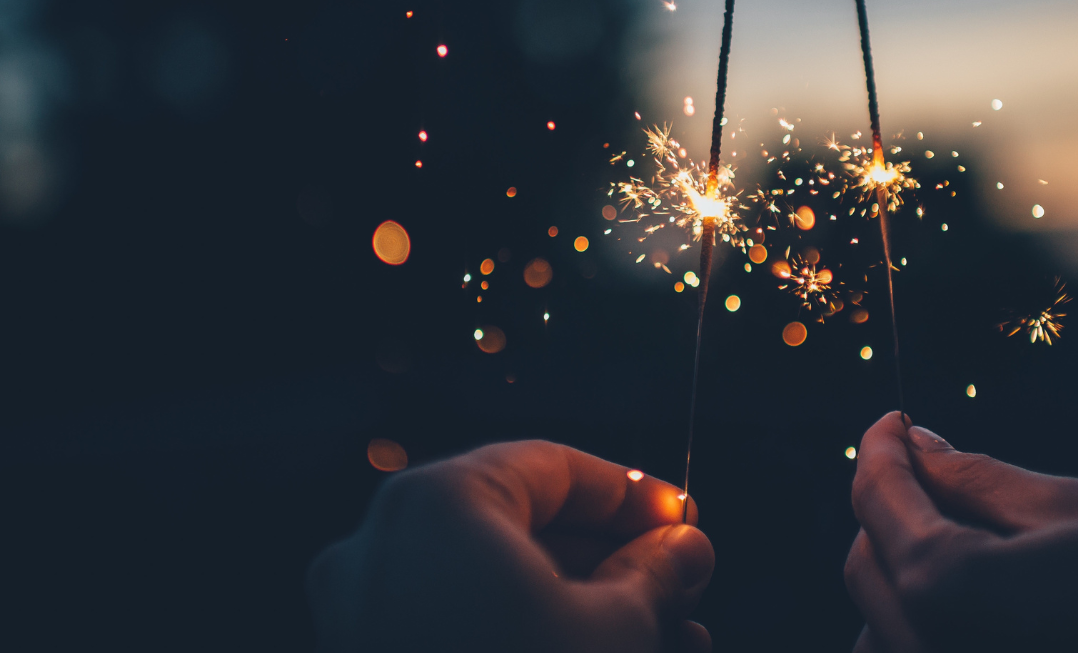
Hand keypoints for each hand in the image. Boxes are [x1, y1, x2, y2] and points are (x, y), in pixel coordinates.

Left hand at [308, 440, 713, 651]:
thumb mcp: (614, 629)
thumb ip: (655, 573)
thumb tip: (685, 547)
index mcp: (439, 504)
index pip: (553, 468)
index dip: (633, 494)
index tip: (686, 521)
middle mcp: (385, 546)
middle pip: (523, 528)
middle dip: (614, 560)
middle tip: (681, 587)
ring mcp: (365, 612)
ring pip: (495, 585)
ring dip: (583, 606)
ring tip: (667, 639)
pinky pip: (461, 627)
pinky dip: (528, 635)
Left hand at [845, 412, 1077, 651]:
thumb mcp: (1064, 506)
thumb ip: (971, 479)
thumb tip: (915, 443)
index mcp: (947, 588)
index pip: (877, 501)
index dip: (879, 449)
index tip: (893, 422)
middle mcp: (929, 649)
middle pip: (866, 563)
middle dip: (889, 505)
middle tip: (928, 461)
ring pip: (879, 620)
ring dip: (902, 569)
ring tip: (954, 527)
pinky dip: (921, 624)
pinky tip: (971, 596)